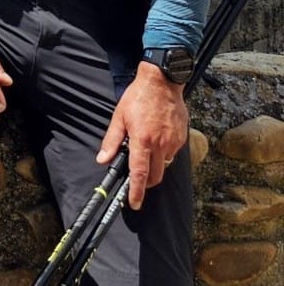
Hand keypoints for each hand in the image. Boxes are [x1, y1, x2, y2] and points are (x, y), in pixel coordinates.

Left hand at [96, 68, 189, 209]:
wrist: (162, 82)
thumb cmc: (138, 97)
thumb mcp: (119, 117)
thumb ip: (111, 141)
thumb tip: (103, 159)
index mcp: (142, 140)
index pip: (139, 173)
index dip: (136, 191)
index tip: (134, 203)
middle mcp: (160, 144)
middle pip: (155, 176)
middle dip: (145, 183)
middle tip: (136, 180)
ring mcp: (173, 142)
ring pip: (164, 165)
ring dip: (154, 166)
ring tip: (143, 151)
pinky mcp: (182, 138)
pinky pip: (171, 154)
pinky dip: (162, 154)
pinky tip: (155, 141)